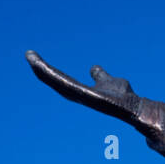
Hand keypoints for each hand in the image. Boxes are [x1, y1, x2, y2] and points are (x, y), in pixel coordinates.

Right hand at [26, 51, 141, 123]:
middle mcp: (80, 95)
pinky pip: (67, 84)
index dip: (49, 72)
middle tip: (29, 56)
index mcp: (82, 92)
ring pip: (59, 83)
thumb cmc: (124, 97)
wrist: (136, 108)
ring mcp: (82, 96)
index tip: (36, 59)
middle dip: (42, 71)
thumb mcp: (109, 81)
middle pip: (57, 82)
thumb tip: (94, 69)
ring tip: (31, 58)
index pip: (62, 81)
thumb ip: (100, 76)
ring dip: (44, 71)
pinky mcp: (86, 96)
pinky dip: (55, 75)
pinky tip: (43, 66)